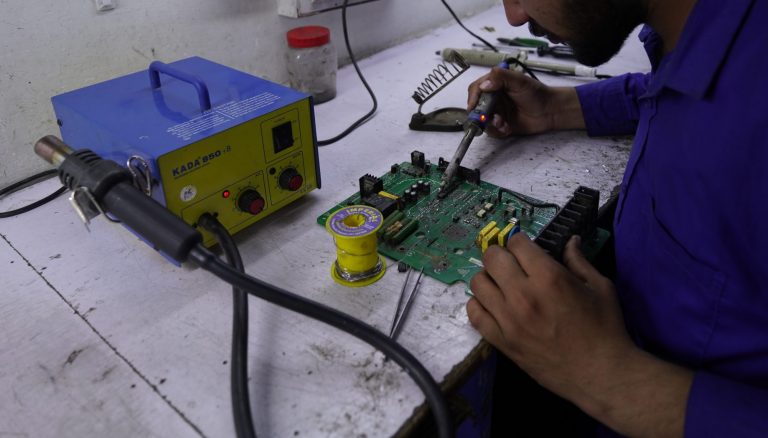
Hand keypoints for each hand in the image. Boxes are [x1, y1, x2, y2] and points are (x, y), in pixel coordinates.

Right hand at [466, 68, 585, 137]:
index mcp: (495, 84)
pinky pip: (491, 131)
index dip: (472, 98)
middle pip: (476, 107)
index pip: (476, 89)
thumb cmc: (537, 93)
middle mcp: (493, 98)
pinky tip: (508, 129)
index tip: (473, 106)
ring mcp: (496, 112)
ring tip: (504, 124)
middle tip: (492, 119)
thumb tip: (484, 85)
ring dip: (491, 125)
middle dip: (482, 115)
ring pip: (482, 121)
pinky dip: (498, 131)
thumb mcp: (519, 81)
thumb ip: (501, 78)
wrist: (550, 111)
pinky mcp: (501, 125)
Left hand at [466, 233, 633, 401]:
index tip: (526, 250)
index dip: (521, 242)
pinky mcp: (500, 340)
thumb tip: (570, 241)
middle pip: (492, 258)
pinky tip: (492, 305)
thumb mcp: (600, 287)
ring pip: (478, 283)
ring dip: (489, 278)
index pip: (517, 243)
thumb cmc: (605, 328)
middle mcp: (523, 295)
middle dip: (501, 255)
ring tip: (502, 285)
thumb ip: (579, 261)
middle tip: (512, 264)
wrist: (599, 373)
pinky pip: (474, 313)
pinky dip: (479, 304)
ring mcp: (508, 319)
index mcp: (549, 277)